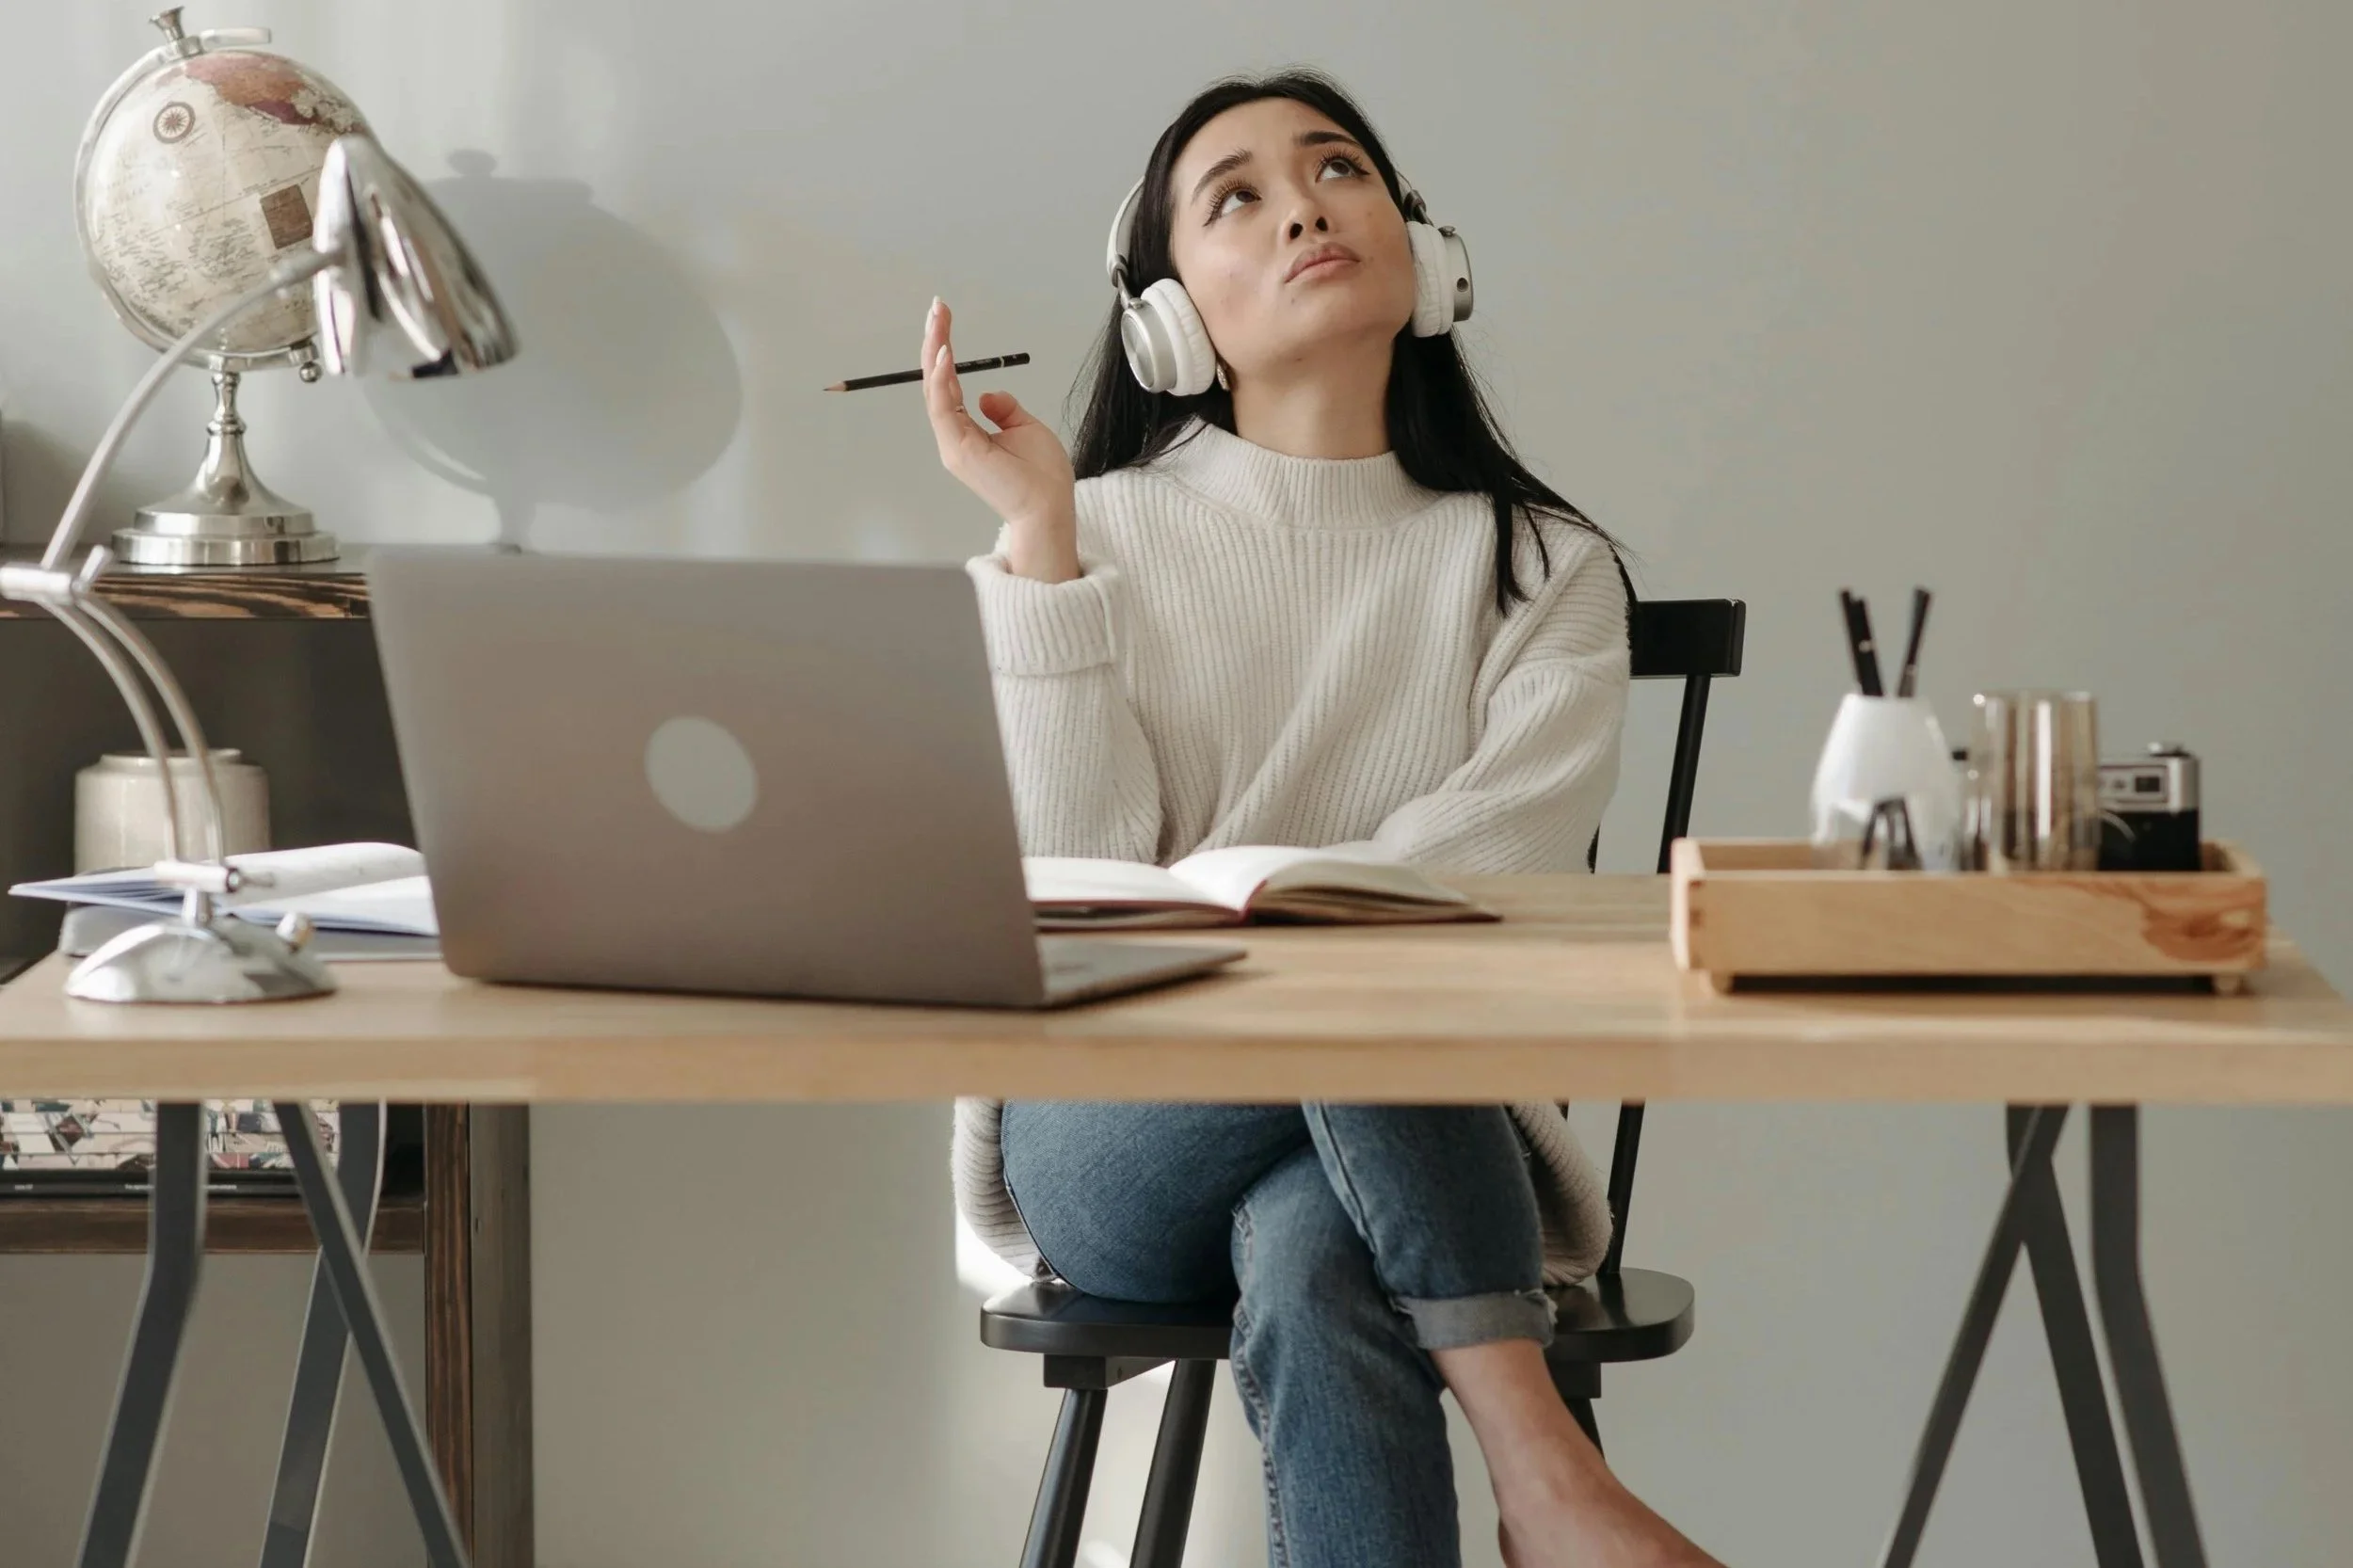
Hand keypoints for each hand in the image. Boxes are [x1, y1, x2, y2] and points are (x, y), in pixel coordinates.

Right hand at [922, 297, 1079, 582]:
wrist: (1049, 508)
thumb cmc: (1041, 477)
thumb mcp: (1025, 428)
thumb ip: (1004, 409)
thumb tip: (988, 393)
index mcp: (966, 432)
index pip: (948, 383)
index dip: (944, 350)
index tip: (943, 319)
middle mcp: (953, 436)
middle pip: (935, 381)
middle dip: (934, 342)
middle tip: (936, 309)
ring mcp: (952, 444)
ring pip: (934, 389)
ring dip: (934, 352)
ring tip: (937, 321)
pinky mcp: (958, 449)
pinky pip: (943, 407)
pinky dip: (941, 379)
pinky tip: (944, 353)